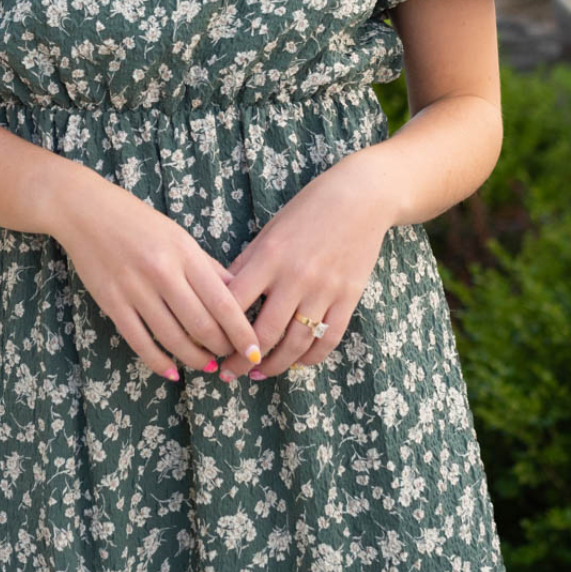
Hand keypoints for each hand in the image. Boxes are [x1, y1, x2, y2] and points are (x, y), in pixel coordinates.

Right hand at [49, 165, 263, 382]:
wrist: (85, 211)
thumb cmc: (138, 222)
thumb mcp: (180, 236)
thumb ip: (208, 267)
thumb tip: (239, 295)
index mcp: (185, 254)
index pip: (223, 302)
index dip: (242, 333)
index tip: (255, 352)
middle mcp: (162, 272)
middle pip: (201, 325)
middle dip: (221, 349)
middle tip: (230, 358)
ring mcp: (135, 289)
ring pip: (172, 338)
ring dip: (194, 359)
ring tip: (206, 365)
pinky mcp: (112, 303)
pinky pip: (140, 342)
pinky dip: (159, 362)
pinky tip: (173, 372)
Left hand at [214, 152, 395, 379]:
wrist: (361, 197)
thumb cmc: (308, 210)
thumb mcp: (270, 230)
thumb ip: (247, 263)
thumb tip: (221, 296)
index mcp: (270, 257)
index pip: (235, 304)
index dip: (218, 330)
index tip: (209, 346)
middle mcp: (296, 277)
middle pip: (264, 332)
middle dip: (242, 359)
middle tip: (228, 372)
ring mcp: (325, 290)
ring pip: (296, 343)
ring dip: (274, 365)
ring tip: (258, 374)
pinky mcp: (349, 297)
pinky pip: (328, 339)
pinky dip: (310, 358)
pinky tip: (296, 363)